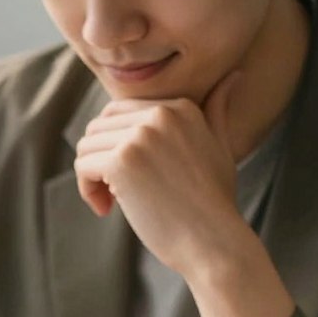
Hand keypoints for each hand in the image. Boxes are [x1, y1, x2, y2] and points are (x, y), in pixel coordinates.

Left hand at [74, 70, 247, 277]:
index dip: (114, 145)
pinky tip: (106, 210)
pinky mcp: (122, 161)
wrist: (213, 241)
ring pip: (86, 146)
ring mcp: (140, 136)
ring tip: (112, 204)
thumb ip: (217, 111)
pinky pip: (83, 166)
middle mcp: (160, 113)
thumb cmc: (215, 203)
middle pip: (98, 127)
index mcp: (179, 106)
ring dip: (90, 177)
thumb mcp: (221, 148)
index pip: (119, 112)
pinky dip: (87, 190)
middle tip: (114, 195)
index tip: (128, 179)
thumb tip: (234, 75)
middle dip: (98, 160)